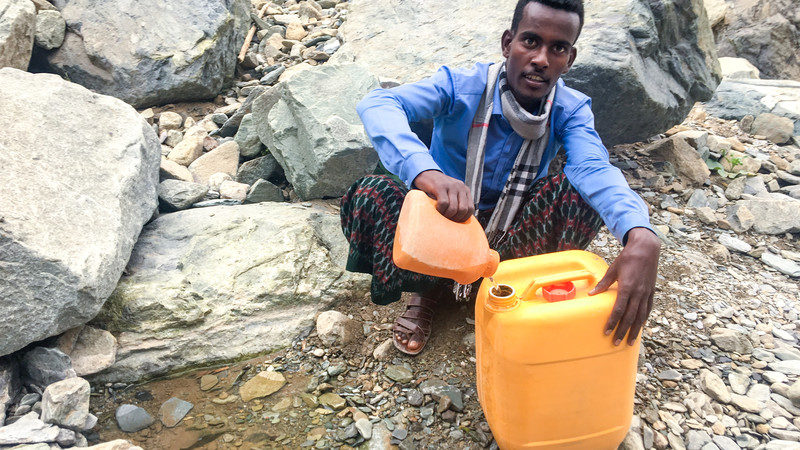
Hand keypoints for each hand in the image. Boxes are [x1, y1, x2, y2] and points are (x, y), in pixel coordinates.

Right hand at [412, 170, 473, 221]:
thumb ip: (457, 202)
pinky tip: (436, 208)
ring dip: (446, 215)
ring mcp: (450, 186)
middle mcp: (460, 186)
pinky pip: (443, 203)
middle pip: (463, 209)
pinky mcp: (440, 186)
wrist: (426, 174)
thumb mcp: (452, 193)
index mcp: (465, 190)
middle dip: (454, 218)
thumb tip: (460, 220)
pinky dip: (440, 210)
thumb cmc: (438, 188)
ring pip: (453, 208)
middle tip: (446, 219)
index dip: (463, 218)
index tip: (455, 221)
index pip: (470, 209)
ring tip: (441, 214)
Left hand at [589, 227, 659, 345]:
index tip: (606, 332)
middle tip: (616, 343)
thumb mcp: (613, 269)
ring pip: (641, 316)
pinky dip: (644, 319)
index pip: (618, 310)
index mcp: (627, 288)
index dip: (612, 322)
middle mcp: (638, 293)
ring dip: (635, 330)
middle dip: (623, 331)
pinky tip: (641, 326)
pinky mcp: (652, 291)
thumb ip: (603, 284)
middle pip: (630, 317)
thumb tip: (591, 294)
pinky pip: (648, 309)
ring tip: (630, 342)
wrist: (646, 249)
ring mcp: (646, 293)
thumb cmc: (628, 258)